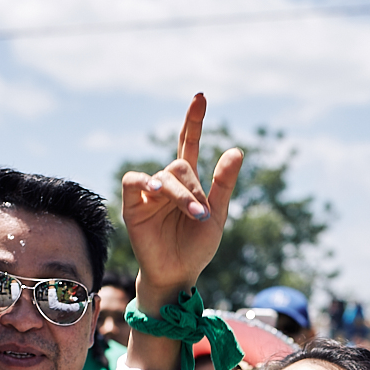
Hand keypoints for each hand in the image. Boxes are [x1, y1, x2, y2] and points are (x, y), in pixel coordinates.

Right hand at [121, 94, 243, 298]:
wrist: (179, 273)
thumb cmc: (197, 247)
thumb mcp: (217, 214)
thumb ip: (224, 183)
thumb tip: (237, 149)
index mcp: (187, 183)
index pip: (187, 143)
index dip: (193, 121)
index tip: (200, 96)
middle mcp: (166, 184)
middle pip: (179, 165)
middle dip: (193, 189)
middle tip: (201, 214)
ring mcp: (148, 193)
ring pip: (163, 176)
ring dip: (180, 195)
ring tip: (193, 214)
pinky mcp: (132, 205)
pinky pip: (133, 180)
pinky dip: (145, 182)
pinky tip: (155, 192)